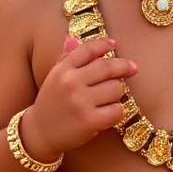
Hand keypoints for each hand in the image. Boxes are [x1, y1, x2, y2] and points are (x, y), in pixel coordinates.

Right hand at [23, 36, 136, 158]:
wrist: (39, 133)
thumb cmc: (51, 103)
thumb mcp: (54, 77)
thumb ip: (65, 58)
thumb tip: (73, 38)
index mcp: (63, 70)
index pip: (88, 50)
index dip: (103, 44)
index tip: (114, 44)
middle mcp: (71, 83)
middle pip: (107, 67)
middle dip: (124, 67)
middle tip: (133, 68)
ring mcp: (80, 102)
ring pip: (116, 89)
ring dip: (117, 93)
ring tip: (109, 98)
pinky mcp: (90, 121)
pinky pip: (117, 110)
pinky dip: (117, 111)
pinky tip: (109, 113)